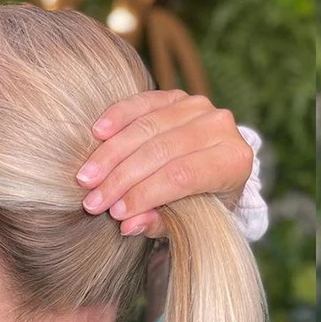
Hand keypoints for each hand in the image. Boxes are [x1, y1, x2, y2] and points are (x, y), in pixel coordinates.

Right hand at [76, 89, 254, 237]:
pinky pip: (143, 103)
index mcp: (234, 160)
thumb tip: (128, 225)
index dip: (145, 194)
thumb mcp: (196, 219)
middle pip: (160, 151)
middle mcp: (221, 127)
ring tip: (87, 177)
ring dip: (111, 154)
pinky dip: (118, 116)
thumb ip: (164, 223)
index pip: (181, 176)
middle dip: (121, 178)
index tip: (115, 213)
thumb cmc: (208, 201)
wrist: (221, 170)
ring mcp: (200, 107)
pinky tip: (97, 134)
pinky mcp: (178, 96)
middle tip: (92, 200)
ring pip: (147, 127)